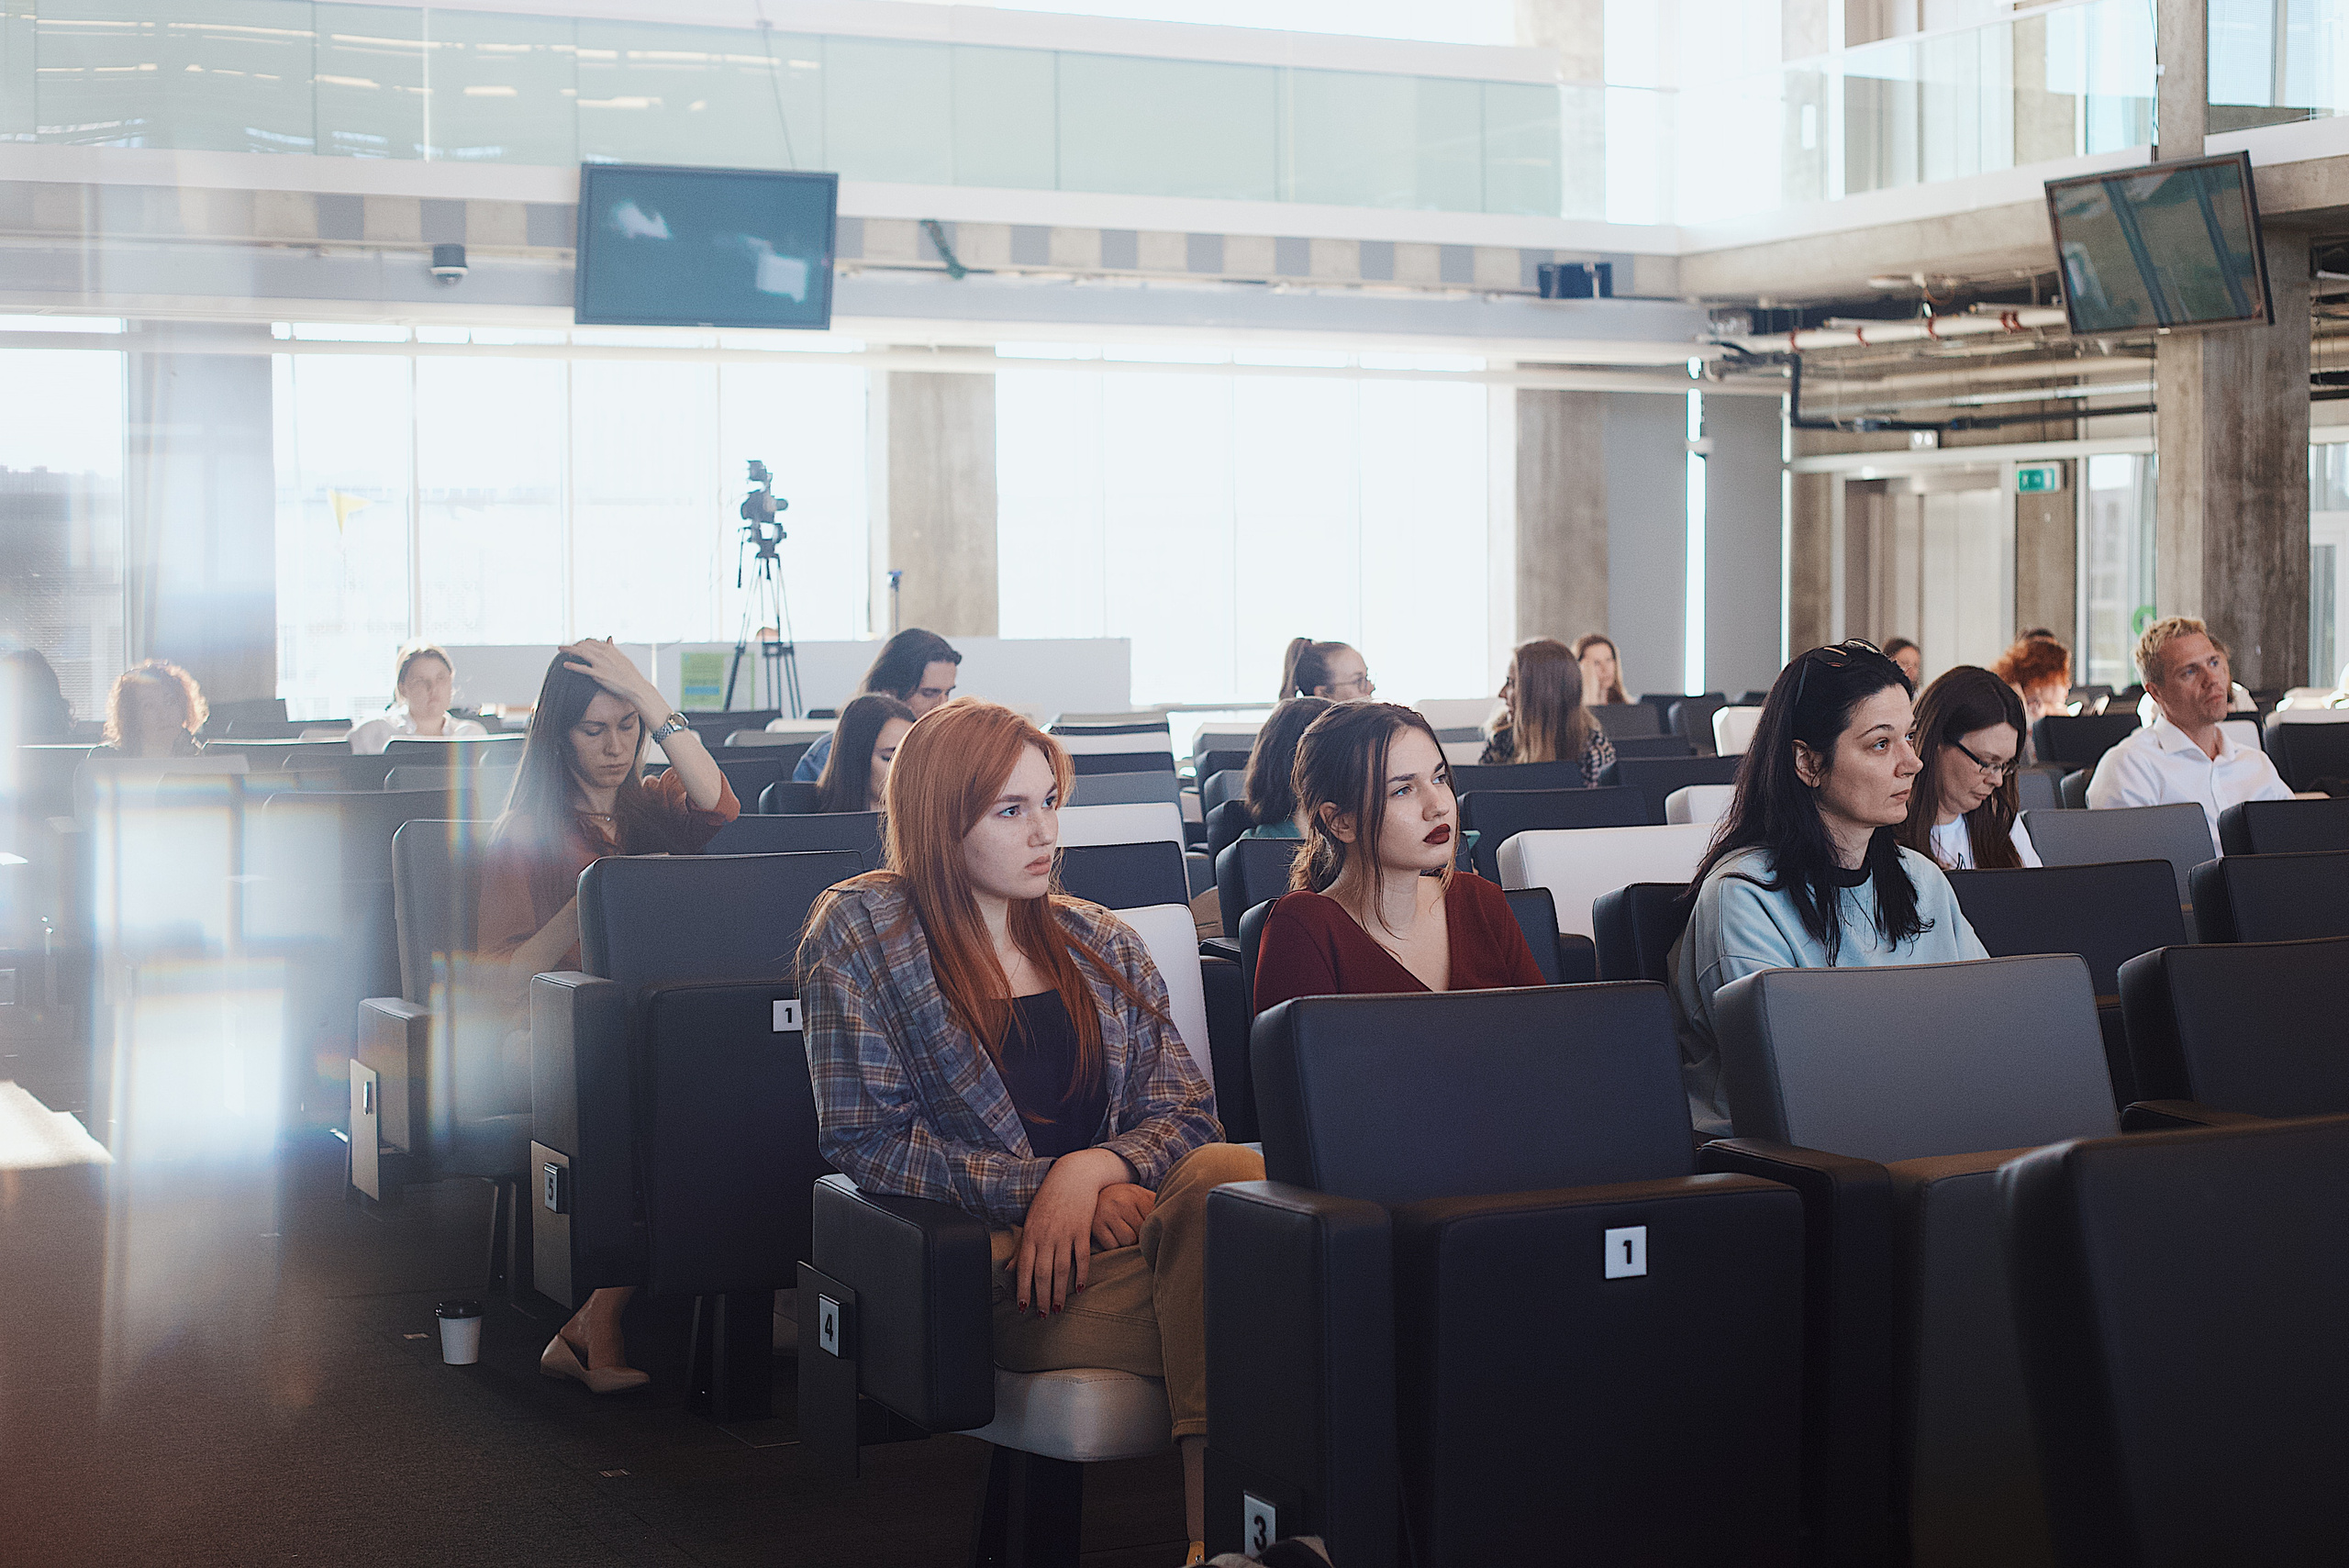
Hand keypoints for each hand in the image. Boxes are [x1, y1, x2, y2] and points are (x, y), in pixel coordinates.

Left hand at [561, 638, 663, 721]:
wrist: (635, 686)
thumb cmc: (629, 673)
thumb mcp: (621, 656)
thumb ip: (612, 647)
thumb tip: (608, 638)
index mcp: (608, 648)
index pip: (589, 641)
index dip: (580, 643)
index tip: (575, 646)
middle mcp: (603, 653)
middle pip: (583, 645)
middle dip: (572, 645)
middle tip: (564, 648)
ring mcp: (600, 663)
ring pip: (580, 653)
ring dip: (568, 650)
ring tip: (560, 651)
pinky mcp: (598, 674)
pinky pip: (582, 668)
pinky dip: (572, 665)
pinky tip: (565, 665)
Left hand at [1014, 1148, 1129, 1314]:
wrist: (1073, 1176)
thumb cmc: (1049, 1199)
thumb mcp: (1030, 1220)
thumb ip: (1021, 1247)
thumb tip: (1010, 1270)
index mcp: (1031, 1234)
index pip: (1024, 1268)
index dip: (1023, 1289)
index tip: (1023, 1307)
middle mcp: (1047, 1236)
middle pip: (1042, 1273)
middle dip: (1041, 1297)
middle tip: (1043, 1315)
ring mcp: (1066, 1233)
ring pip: (1061, 1269)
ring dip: (1059, 1291)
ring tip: (1058, 1308)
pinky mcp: (1082, 1230)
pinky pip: (1081, 1257)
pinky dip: (1081, 1274)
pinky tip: (1078, 1288)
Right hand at [1090, 1183, 1155, 1251]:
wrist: (1096, 1190)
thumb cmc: (1126, 1199)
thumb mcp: (1143, 1198)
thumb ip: (1158, 1207)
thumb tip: (1177, 1224)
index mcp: (1139, 1195)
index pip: (1154, 1222)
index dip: (1154, 1231)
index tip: (1153, 1232)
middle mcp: (1123, 1202)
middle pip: (1142, 1233)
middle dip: (1141, 1238)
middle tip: (1137, 1233)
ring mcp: (1108, 1213)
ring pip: (1127, 1241)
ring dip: (1128, 1243)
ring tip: (1126, 1234)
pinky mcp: (1096, 1225)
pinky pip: (1112, 1246)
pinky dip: (1114, 1246)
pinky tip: (1114, 1236)